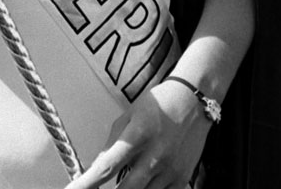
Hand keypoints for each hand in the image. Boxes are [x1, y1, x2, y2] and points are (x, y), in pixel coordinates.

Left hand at [63, 81, 209, 188]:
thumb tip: (96, 167)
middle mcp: (154, 156)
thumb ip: (112, 143)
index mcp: (137, 135)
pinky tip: (143, 181)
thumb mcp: (130, 115)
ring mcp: (170, 171)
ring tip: (127, 176)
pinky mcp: (182, 179)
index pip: (107, 167)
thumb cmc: (159, 104)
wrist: (193, 100)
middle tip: (98, 186)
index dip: (87, 183)